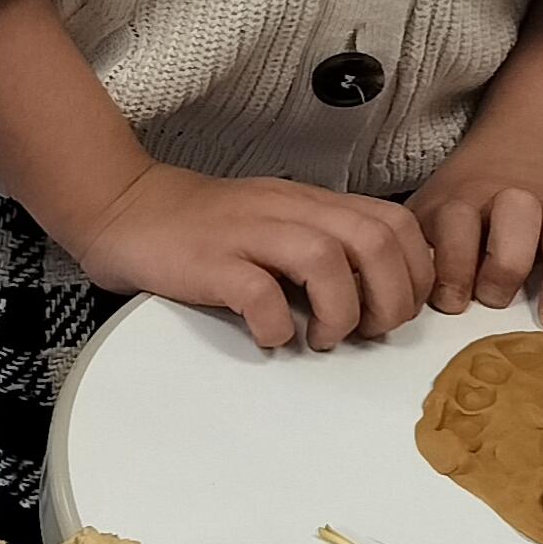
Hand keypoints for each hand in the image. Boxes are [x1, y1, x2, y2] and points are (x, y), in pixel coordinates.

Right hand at [67, 159, 432, 352]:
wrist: (126, 209)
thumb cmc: (208, 229)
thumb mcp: (279, 222)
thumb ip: (327, 244)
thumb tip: (383, 292)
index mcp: (312, 204)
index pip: (396, 223)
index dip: (416, 272)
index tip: (398, 310)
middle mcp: (288, 211)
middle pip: (374, 240)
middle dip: (390, 298)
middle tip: (366, 333)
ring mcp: (248, 233)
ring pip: (325, 259)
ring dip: (339, 312)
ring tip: (321, 339)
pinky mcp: (210, 261)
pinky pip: (259, 293)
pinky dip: (276, 325)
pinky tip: (269, 337)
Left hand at [409, 154, 542, 330]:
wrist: (525, 144)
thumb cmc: (466, 200)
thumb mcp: (428, 210)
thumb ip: (414, 247)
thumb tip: (388, 292)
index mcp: (465, 197)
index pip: (457, 220)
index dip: (453, 262)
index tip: (451, 301)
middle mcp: (514, 198)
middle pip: (516, 218)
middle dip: (506, 262)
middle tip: (496, 298)